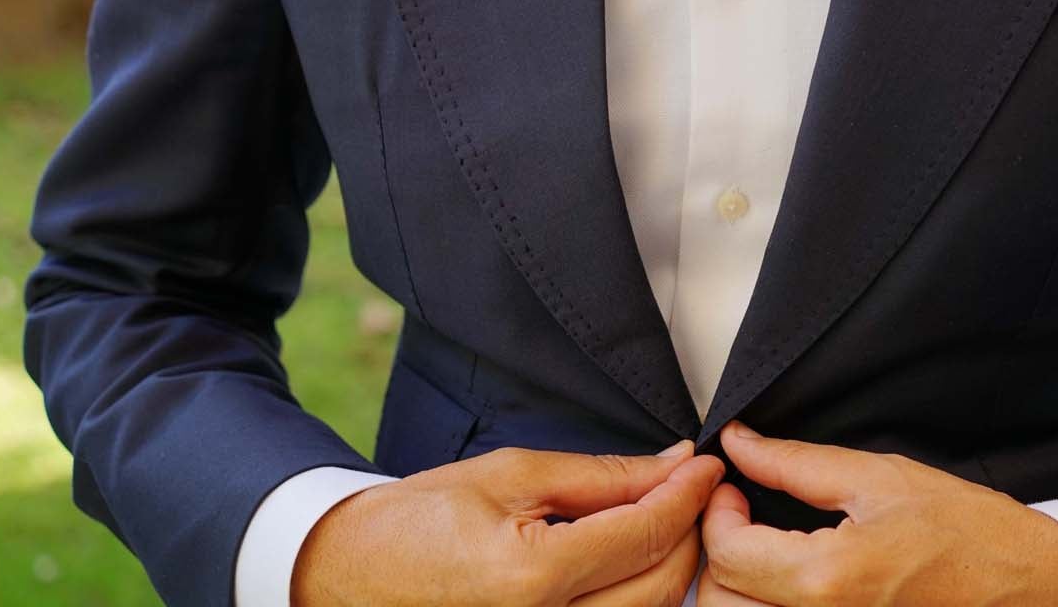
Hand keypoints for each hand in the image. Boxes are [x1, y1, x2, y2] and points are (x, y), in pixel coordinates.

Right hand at [294, 440, 722, 605]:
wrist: (349, 578)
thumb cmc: (418, 523)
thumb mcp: (511, 477)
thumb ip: (603, 477)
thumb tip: (674, 465)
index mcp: (532, 580)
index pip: (646, 533)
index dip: (689, 492)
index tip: (708, 464)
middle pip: (664, 584)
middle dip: (690, 530)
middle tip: (693, 487)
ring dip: (670, 566)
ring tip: (663, 519)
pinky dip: (638, 596)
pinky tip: (633, 562)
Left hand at [698, 422, 1057, 605]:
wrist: (1033, 591)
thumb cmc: (971, 536)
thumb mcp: (881, 478)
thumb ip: (796, 464)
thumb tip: (741, 443)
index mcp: (828, 580)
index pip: (727, 553)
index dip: (717, 511)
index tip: (734, 485)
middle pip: (720, 601)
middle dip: (720, 551)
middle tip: (743, 512)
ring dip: (737, 586)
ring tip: (764, 544)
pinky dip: (767, 606)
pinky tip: (788, 578)